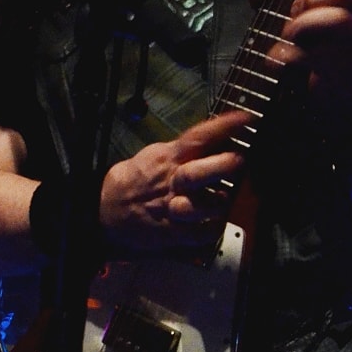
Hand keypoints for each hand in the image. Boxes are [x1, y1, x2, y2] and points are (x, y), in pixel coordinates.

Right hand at [98, 110, 249, 255]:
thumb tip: (219, 140)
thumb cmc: (135, 181)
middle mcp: (173, 182)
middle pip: (200, 173)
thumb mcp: (157, 155)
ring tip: (223, 197)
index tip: (245, 118)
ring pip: (206, 206)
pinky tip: (215, 221)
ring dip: (221, 201)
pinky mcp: (174, 233)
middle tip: (238, 161)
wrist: (106, 210)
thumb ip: (185, 149)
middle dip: (223, 166)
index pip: (198, 137)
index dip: (223, 127)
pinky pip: (203, 233)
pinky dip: (214, 227)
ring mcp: (174, 209)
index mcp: (168, 158)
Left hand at [246, 0, 351, 107]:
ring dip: (309, 28)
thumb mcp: (276, 27)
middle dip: (312, 3)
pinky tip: (286, 63)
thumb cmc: (296, 59)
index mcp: (336, 8)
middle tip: (289, 27)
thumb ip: (267, 4)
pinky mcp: (350, 77)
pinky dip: (305, 58)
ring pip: (346, 22)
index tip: (294, 8)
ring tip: (287, 43)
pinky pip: (337, 60)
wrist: (306, 105)